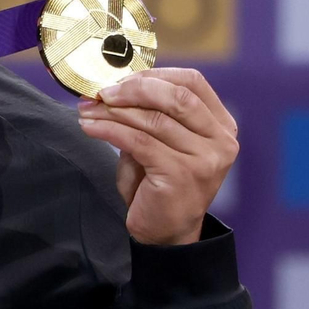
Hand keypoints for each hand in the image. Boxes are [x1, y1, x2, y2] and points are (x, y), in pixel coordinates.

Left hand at [75, 67, 236, 246]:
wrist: (166, 233)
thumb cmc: (159, 184)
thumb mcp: (160, 142)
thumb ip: (149, 113)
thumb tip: (113, 86)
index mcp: (221, 126)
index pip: (192, 82)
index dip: (154, 74)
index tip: (121, 79)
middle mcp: (220, 141)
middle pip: (176, 97)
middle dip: (133, 89)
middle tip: (102, 92)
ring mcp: (204, 159)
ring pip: (154, 119)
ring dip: (114, 111)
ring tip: (88, 110)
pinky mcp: (181, 175)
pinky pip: (139, 142)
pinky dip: (110, 130)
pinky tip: (90, 128)